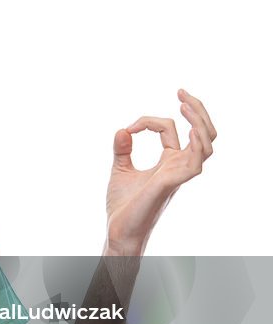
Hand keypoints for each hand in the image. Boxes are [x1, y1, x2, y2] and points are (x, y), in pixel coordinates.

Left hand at [105, 89, 215, 253]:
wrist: (118, 230)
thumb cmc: (123, 206)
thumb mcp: (120, 170)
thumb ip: (123, 150)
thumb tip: (123, 129)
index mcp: (169, 162)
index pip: (170, 130)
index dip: (150, 121)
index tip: (129, 128)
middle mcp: (178, 167)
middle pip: (203, 133)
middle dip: (197, 110)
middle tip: (182, 92)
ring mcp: (178, 175)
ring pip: (206, 145)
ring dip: (199, 122)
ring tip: (186, 104)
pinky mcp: (169, 184)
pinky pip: (194, 163)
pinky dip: (195, 145)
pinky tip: (188, 131)